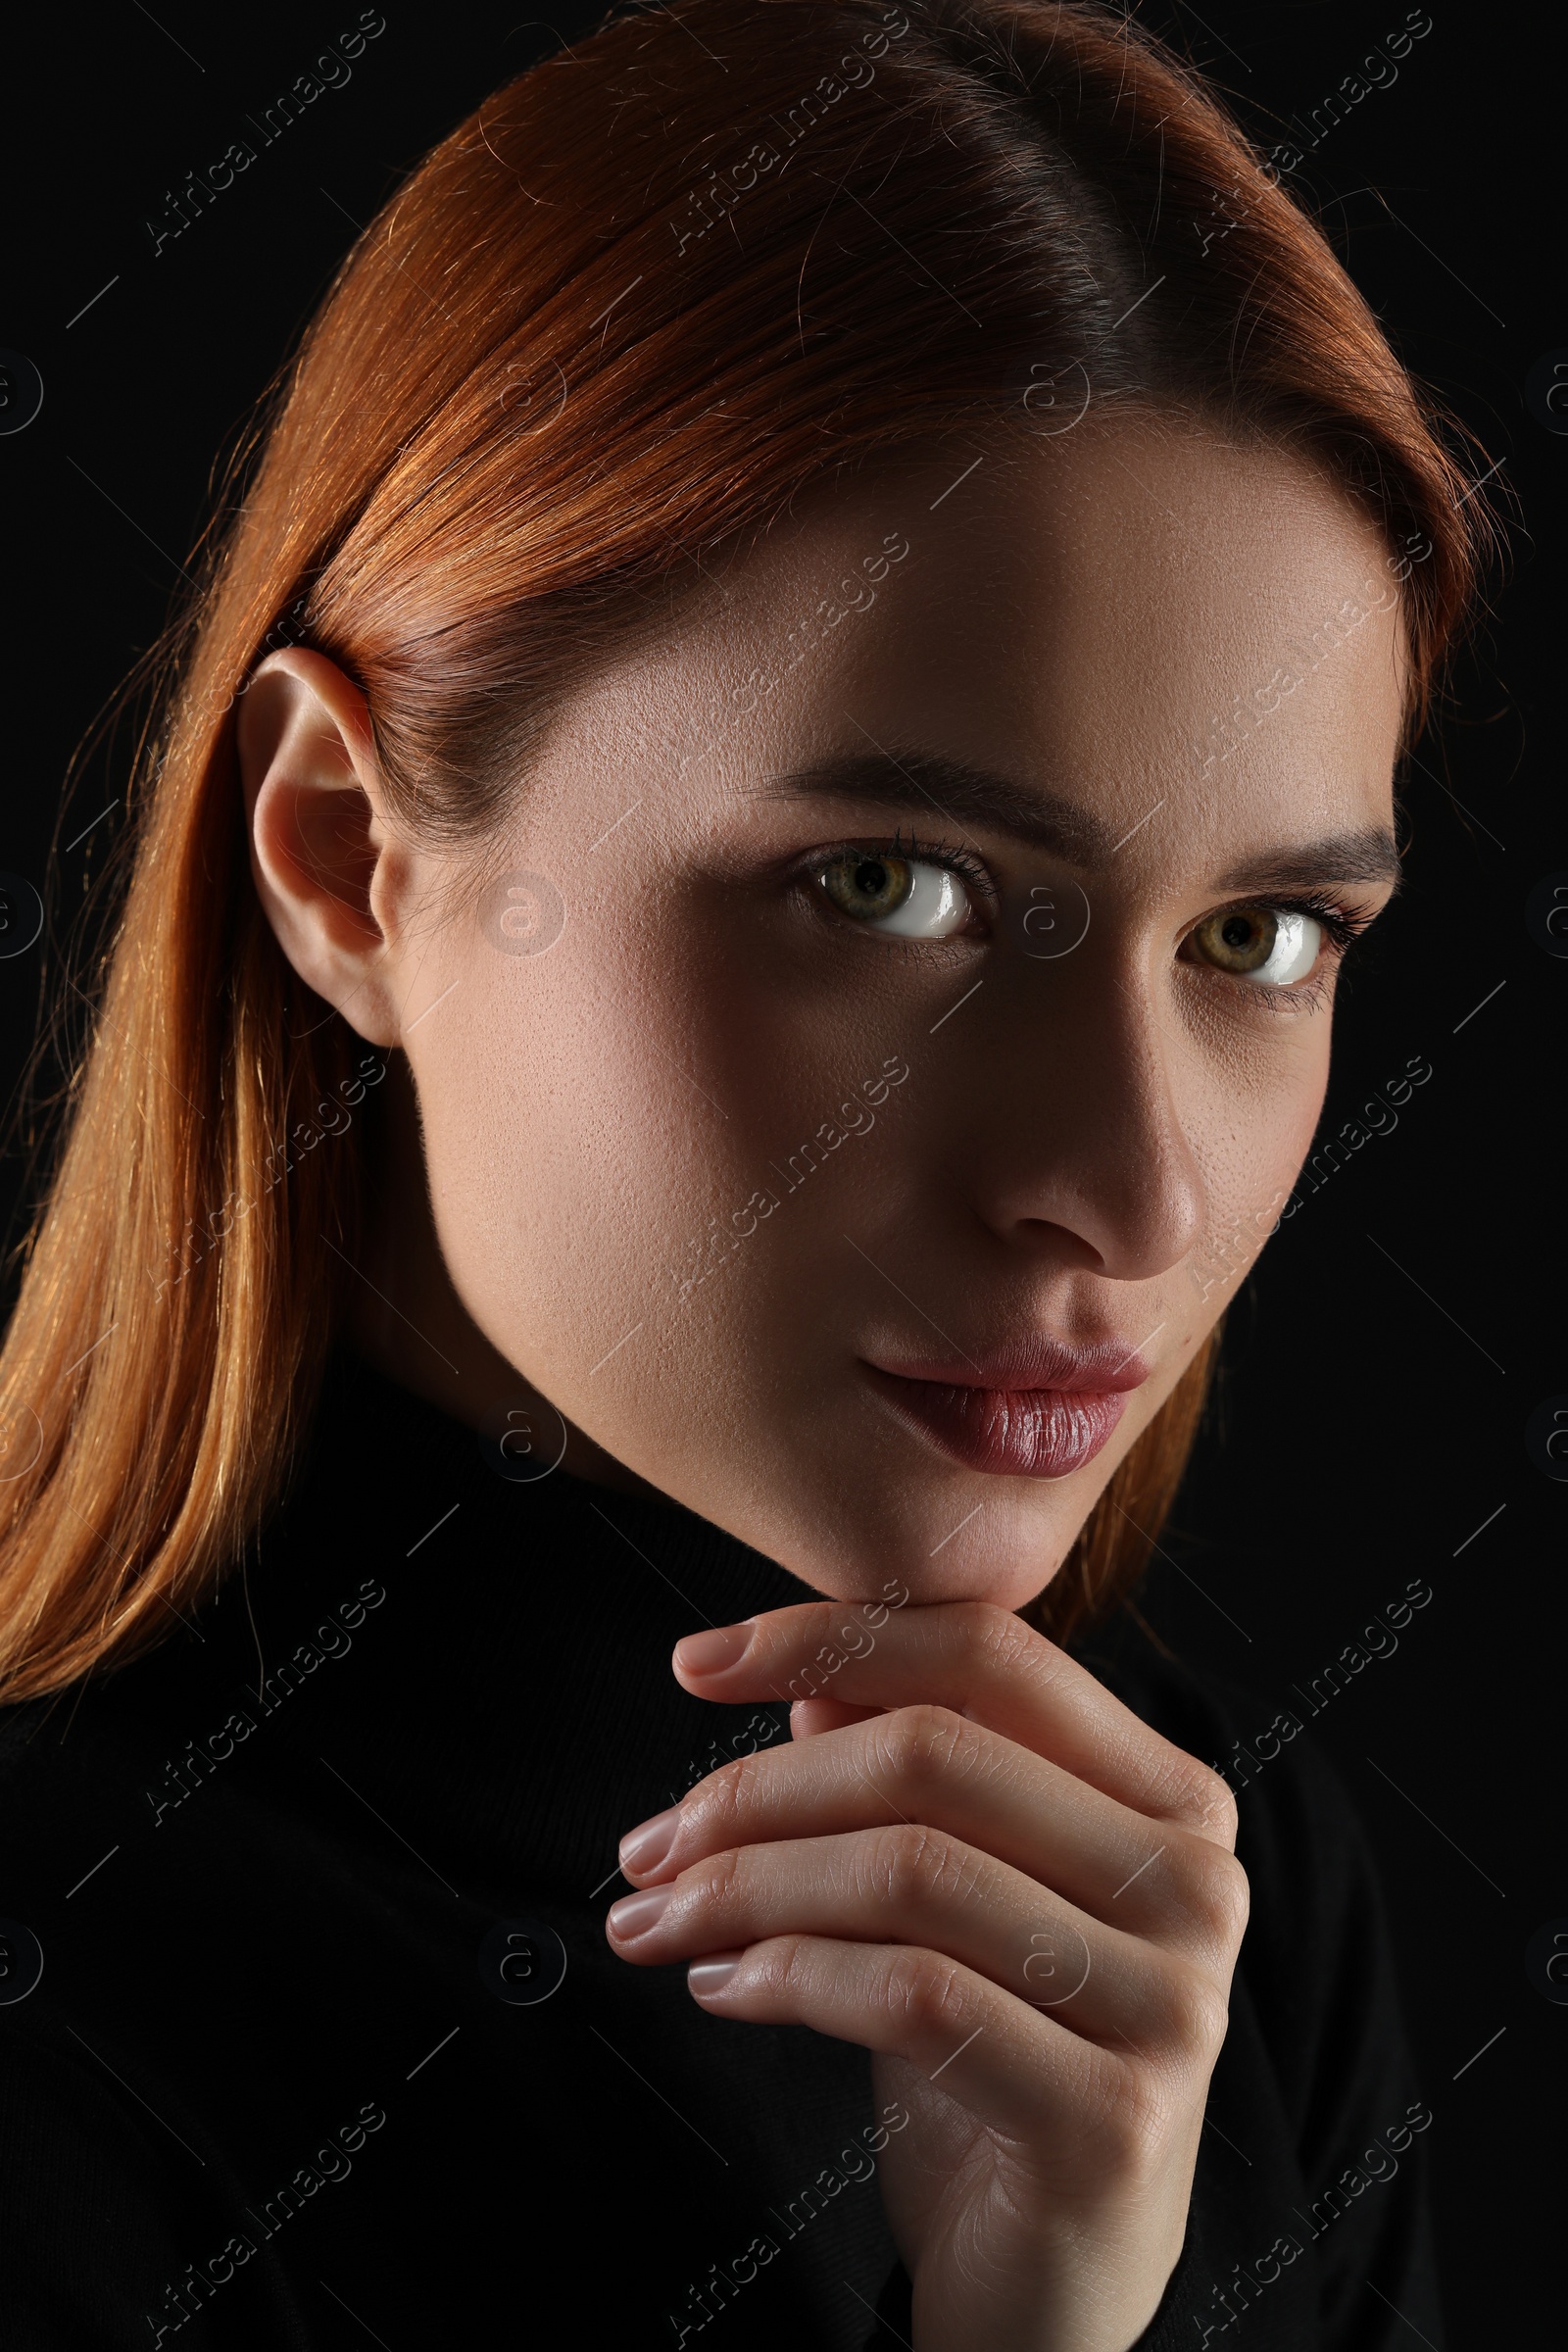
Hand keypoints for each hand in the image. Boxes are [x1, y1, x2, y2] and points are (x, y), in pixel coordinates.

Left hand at [606, 1598, 1246, 2351]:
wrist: (1050, 2288)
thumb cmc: (992, 2067)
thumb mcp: (945, 1899)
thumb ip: (902, 1777)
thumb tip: (807, 1680)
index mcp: (1172, 1799)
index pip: (990, 1654)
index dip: (832, 1637)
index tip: (696, 1664)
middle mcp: (1195, 1882)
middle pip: (933, 1756)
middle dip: (757, 1789)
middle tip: (649, 1842)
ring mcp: (1170, 2001)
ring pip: (909, 1870)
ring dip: (745, 1886)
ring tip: (656, 1920)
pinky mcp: (1115, 2115)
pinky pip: (909, 1994)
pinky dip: (785, 1976)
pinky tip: (722, 1987)